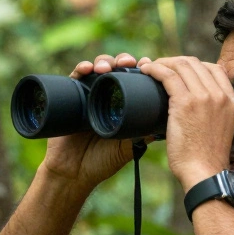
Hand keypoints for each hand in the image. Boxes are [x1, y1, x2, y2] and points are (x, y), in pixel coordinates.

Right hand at [39, 52, 152, 190]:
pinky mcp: (70, 98)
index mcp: (121, 105)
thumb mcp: (127, 148)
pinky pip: (75, 78)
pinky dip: (81, 69)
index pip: (132, 80)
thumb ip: (141, 136)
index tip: (148, 65)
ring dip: (104, 62)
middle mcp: (105, 97)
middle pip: (116, 69)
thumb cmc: (101, 162)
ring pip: (97, 69)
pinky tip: (87, 67)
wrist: (74, 174)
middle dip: (123, 61)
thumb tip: (163, 125)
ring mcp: (87, 96)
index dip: (139, 70)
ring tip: (108, 66)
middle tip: (130, 62)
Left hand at [138, 56, 233, 190]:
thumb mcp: (219, 130)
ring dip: (163, 62)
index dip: (193, 64)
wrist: (205, 174)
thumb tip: (191, 108)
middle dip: (174, 61)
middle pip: (195, 63)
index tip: (178, 70)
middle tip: (159, 67)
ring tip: (150, 68)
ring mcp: (204, 97)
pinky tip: (147, 71)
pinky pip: (168, 75)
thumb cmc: (206, 159)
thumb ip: (211, 114)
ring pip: (181, 65)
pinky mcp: (185, 103)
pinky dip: (156, 69)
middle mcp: (220, 94)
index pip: (214, 68)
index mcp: (231, 100)